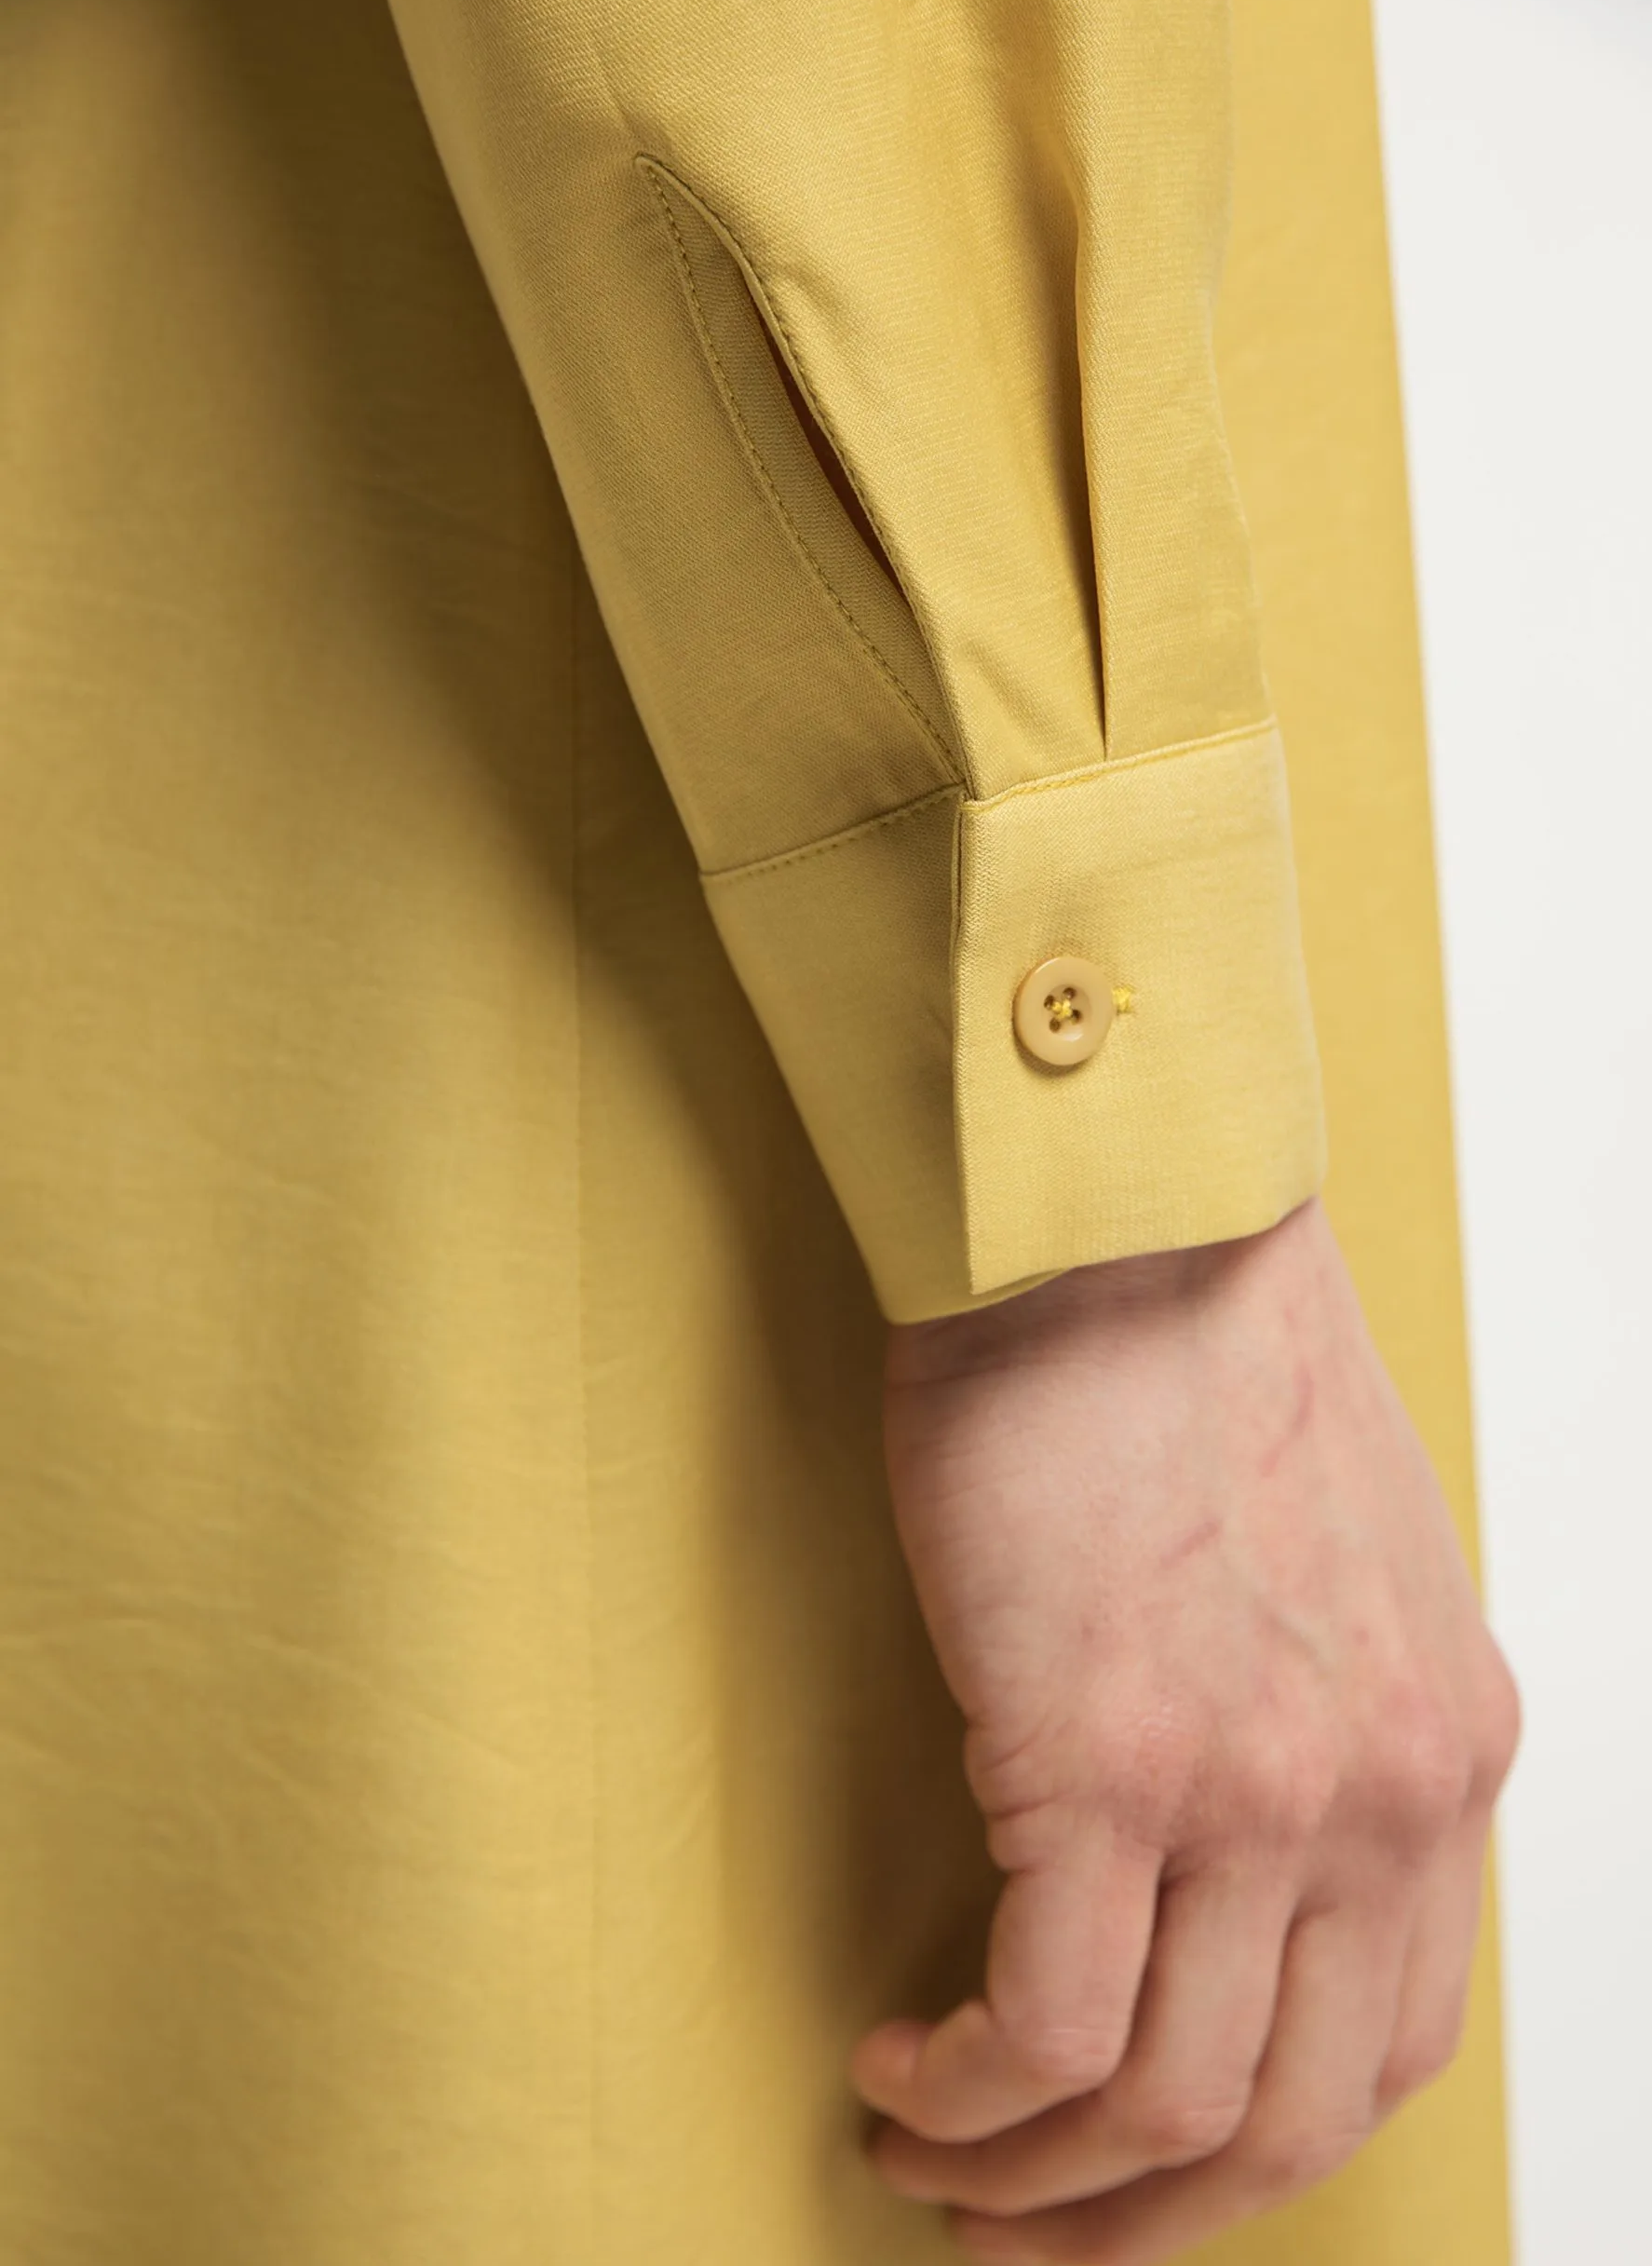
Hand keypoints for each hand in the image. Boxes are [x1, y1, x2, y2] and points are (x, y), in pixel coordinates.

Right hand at [852, 1198, 1518, 2263]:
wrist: (1119, 1221)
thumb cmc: (1188, 1359)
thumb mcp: (1343, 1563)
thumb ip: (1331, 1720)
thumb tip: (1231, 1869)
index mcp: (1452, 1750)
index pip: (1396, 2048)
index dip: (1257, 2150)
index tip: (1145, 2174)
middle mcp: (1387, 1795)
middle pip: (1290, 2123)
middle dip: (1144, 2223)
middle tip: (1020, 2233)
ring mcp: (1257, 1787)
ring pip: (1162, 2107)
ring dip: (1030, 2179)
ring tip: (923, 2149)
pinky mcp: (1108, 1757)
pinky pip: (1047, 2026)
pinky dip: (969, 2084)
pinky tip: (902, 2059)